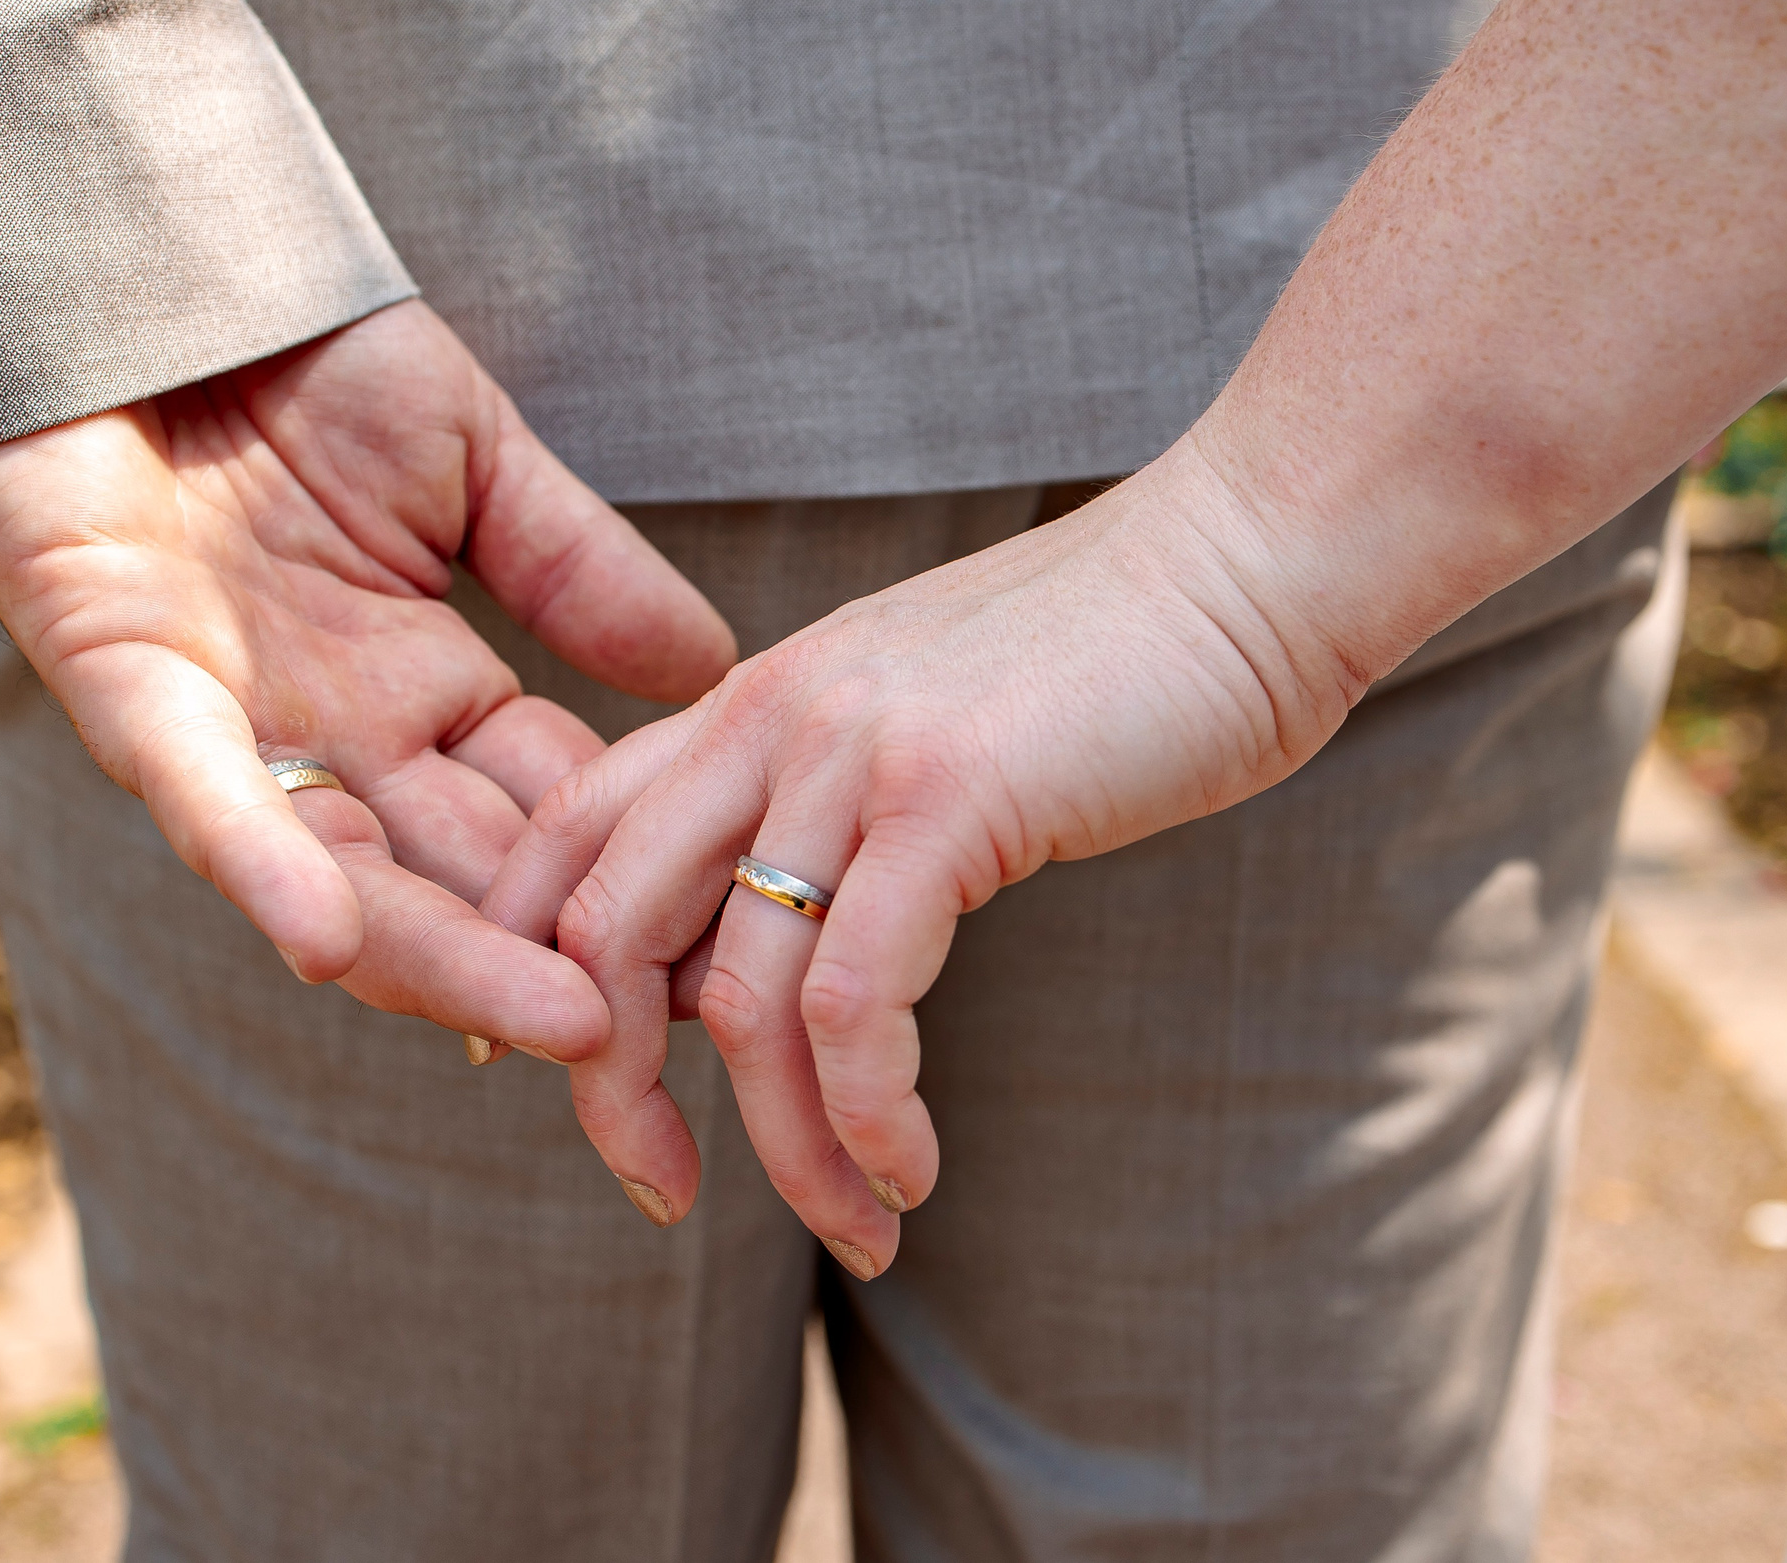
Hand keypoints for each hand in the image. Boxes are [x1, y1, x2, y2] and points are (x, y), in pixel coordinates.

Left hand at [0, 300, 734, 1057]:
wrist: (129, 259)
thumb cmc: (290, 348)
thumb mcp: (473, 453)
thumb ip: (577, 564)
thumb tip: (714, 664)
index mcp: (422, 684)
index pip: (551, 806)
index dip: (635, 875)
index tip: (736, 945)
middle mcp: (337, 731)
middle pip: (465, 879)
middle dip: (559, 963)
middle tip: (667, 1045)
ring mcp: (236, 722)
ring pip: (350, 880)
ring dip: (447, 962)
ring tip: (560, 1025)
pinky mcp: (126, 684)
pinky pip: (202, 799)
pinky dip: (266, 872)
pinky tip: (331, 943)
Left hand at [480, 439, 1358, 1261]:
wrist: (1250, 556)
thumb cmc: (1117, 655)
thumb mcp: (930, 718)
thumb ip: (838, 800)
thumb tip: (786, 935)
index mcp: (755, 698)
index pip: (573, 839)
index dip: (536, 970)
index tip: (589, 1084)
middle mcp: (771, 718)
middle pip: (606, 933)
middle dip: (613, 1097)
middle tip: (667, 1195)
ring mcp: (852, 754)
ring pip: (740, 1002)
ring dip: (790, 1150)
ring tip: (860, 1229)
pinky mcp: (946, 799)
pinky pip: (855, 1004)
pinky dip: (868, 1117)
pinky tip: (911, 1170)